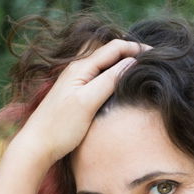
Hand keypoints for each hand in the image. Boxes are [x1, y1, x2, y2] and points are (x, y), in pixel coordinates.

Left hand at [11, 39, 145, 165]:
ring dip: (122, 63)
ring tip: (142, 69)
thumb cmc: (60, 127)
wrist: (36, 145)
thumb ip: (108, 80)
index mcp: (81, 67)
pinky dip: (113, 76)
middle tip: (153, 60)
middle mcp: (77, 69)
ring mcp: (76, 82)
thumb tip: (131, 62)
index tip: (156, 54)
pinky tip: (121, 85)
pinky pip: (99, 77)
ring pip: (104, 64)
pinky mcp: (75, 94)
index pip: (114, 48)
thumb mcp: (87, 102)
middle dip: (131, 52)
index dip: (136, 47)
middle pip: (109, 53)